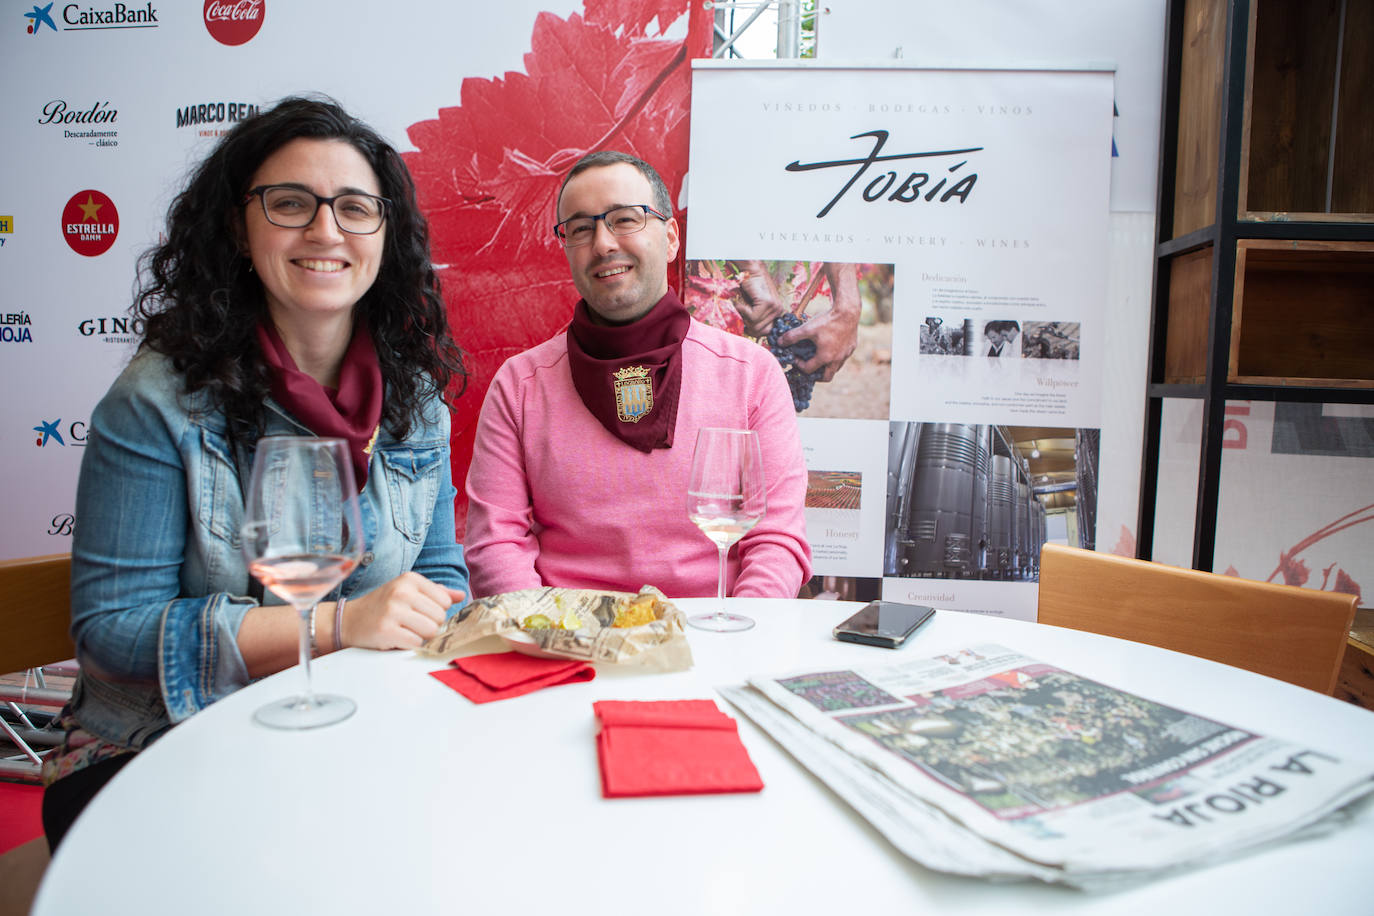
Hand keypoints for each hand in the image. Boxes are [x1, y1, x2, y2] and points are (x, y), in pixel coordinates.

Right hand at [336, 572, 464, 649]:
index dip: (436, 611)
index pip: (445, 601)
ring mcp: (393, 611)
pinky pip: (416, 642)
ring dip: (421, 636)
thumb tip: (461, 595)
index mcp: (410, 579)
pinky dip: (409, 644)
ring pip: (431, 631)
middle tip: (411, 624)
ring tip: (406, 630)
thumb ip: (435, 592)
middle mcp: (402, 592)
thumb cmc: (383, 606)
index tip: (421, 613)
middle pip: (439, 617)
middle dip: (429, 625)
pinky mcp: (386, 630)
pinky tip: (397, 638)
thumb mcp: (408, 591)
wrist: (349, 620)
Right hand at [730, 260, 788, 336]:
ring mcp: (774, 307)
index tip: (747, 324)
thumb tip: (750, 333)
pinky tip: (741, 302)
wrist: (750, 271)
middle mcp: (778, 310)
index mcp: (777, 313)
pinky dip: (742, 311)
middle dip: (748, 326)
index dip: (755, 330)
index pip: (767, 332)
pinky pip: (753, 317)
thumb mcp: (754, 307)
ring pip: (756, 325)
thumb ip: (756, 320)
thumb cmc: (749, 288)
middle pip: (761, 332)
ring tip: (742, 306)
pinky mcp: (767, 303)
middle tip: (743, 314)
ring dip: (744, 317)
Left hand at [777, 263, 860, 381]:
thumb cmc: (827, 320)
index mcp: (825, 357)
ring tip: (818, 358)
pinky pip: (843, 358)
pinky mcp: (852, 348)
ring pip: (836, 368)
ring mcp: (846, 354)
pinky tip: (830, 347)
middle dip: (816, 376)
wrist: (848, 311)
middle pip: (826, 377)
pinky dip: (835, 358)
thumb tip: (779, 342)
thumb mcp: (807, 328)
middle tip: (808, 368)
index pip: (809, 369)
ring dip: (826, 367)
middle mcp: (837, 359)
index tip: (795, 358)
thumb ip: (792, 336)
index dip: (799, 365)